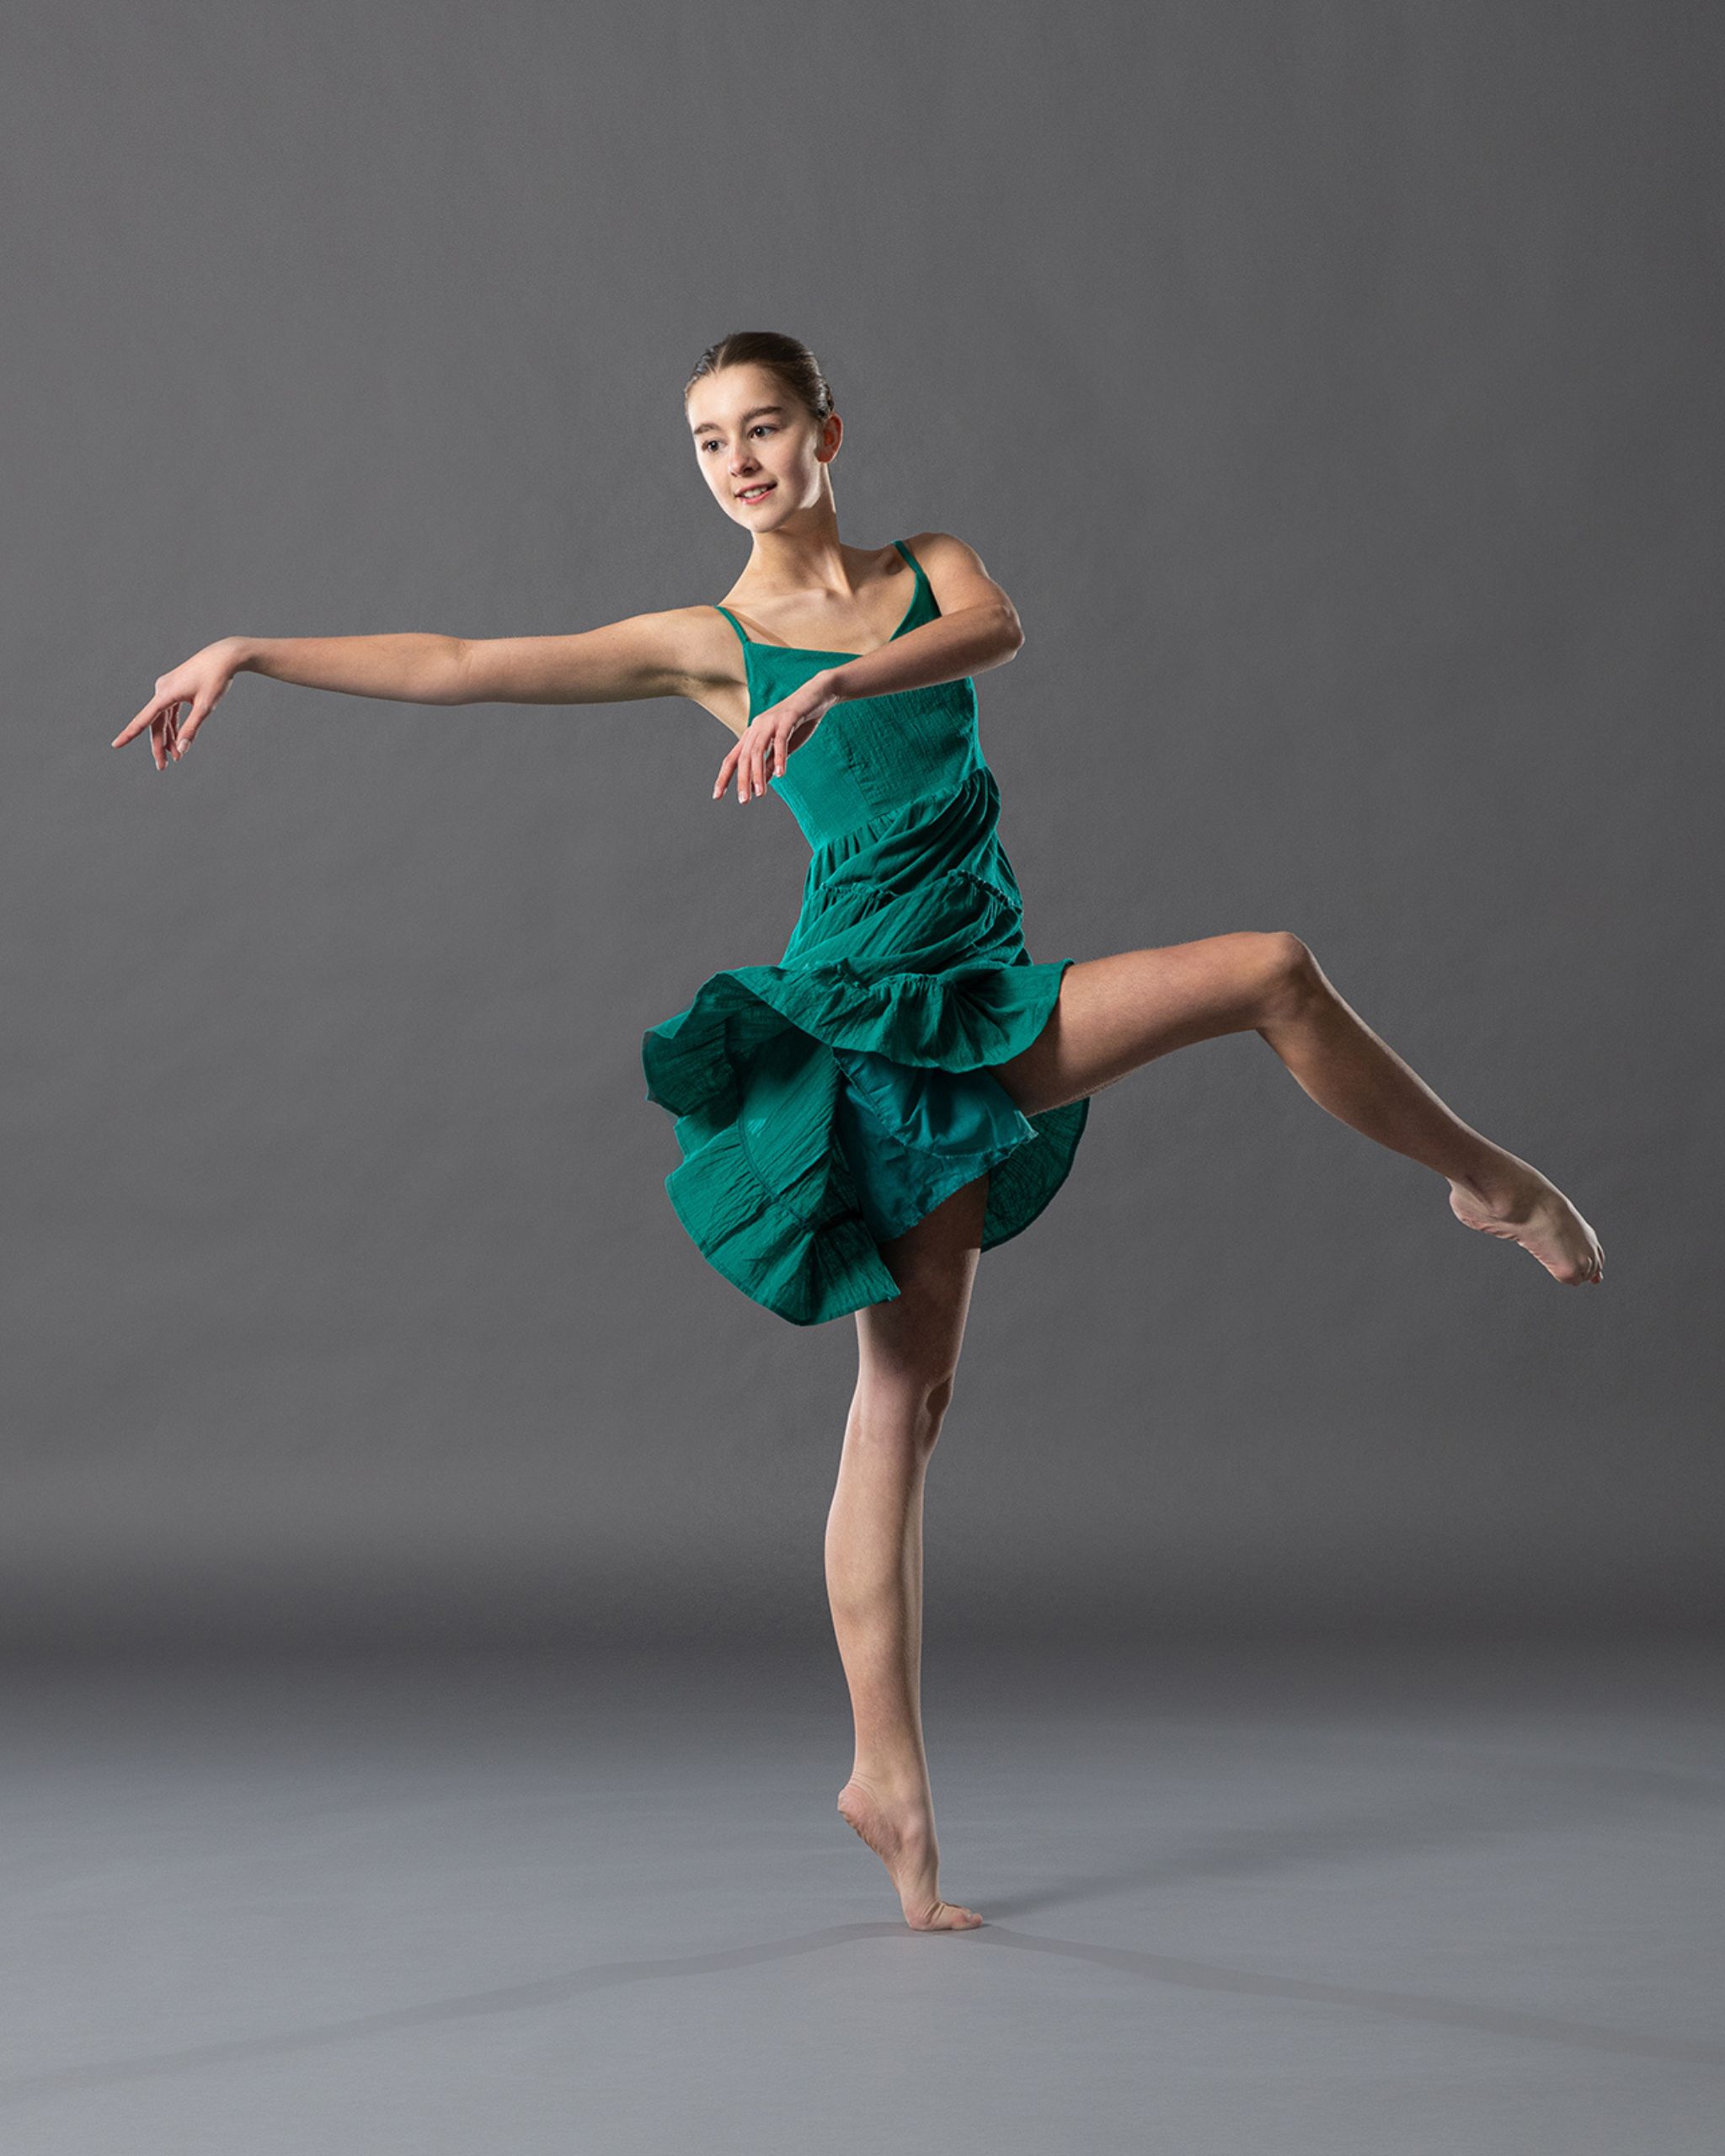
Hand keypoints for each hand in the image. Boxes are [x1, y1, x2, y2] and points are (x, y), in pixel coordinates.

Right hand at [112, 637, 244, 769]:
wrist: (223, 657)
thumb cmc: (216, 679)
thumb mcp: (205, 707)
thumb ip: (192, 728)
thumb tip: (182, 749)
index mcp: (165, 694)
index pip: (144, 719)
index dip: (129, 734)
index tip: (115, 745)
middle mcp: (161, 690)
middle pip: (155, 723)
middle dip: (158, 745)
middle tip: (163, 767)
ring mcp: (167, 688)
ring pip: (162, 718)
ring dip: (167, 738)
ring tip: (175, 758)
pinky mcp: (174, 689)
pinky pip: (169, 711)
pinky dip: (173, 726)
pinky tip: (177, 741)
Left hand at [713, 670, 840, 803]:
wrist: (817, 695)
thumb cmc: (800, 722)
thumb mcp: (784, 747)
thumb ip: (772, 762)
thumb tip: (763, 781)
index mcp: (753, 734)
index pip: (733, 758)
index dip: (724, 777)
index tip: (717, 796)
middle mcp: (757, 727)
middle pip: (744, 757)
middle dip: (742, 780)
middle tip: (744, 801)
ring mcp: (770, 722)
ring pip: (758, 750)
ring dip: (758, 773)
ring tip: (760, 793)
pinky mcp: (787, 718)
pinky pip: (780, 740)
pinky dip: (779, 757)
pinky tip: (781, 774)